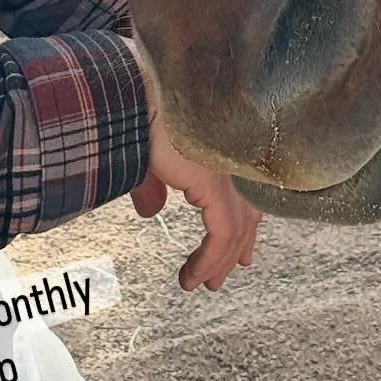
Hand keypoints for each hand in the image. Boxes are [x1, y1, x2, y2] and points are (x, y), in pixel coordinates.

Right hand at [127, 54, 261, 291]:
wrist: (129, 97)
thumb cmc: (135, 113)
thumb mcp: (146, 159)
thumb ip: (154, 185)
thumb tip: (152, 211)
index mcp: (220, 144)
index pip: (246, 187)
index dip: (246, 220)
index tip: (241, 249)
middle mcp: (231, 155)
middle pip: (250, 207)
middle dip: (240, 242)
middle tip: (236, 266)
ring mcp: (227, 168)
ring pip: (239, 226)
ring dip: (221, 260)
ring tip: (207, 283)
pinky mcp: (215, 183)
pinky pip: (223, 233)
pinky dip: (209, 260)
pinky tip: (192, 278)